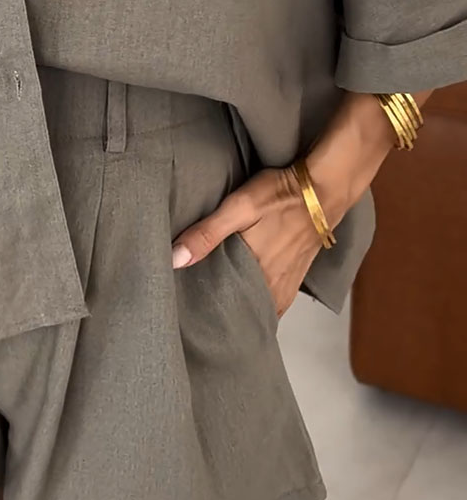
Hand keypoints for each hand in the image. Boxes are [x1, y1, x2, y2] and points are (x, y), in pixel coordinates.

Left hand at [170, 165, 329, 317]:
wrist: (326, 187)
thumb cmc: (281, 194)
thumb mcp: (239, 207)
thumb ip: (207, 233)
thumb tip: (174, 260)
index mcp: (256, 273)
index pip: (224, 305)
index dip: (203, 309)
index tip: (184, 310)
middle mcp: (274, 285)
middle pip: (243, 309)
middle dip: (220, 312)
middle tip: (195, 312)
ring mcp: (288, 282)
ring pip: (261, 307)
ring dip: (242, 308)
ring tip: (217, 308)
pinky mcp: (297, 275)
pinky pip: (277, 302)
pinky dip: (261, 303)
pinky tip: (248, 297)